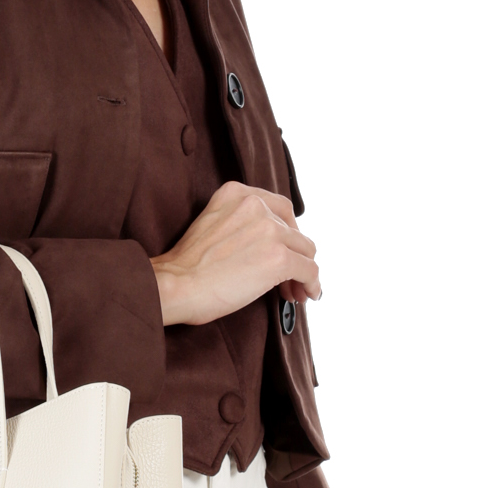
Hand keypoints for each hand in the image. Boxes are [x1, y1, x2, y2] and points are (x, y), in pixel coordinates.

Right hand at [150, 181, 319, 325]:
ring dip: (303, 273)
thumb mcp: (212, 226)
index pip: (278, 209)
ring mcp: (269, 230)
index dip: (285, 234)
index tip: (283, 251)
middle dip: (294, 255)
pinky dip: (311, 284)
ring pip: (305, 250)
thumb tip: (269, 249)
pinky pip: (309, 269)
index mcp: (236, 192)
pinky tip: (305, 295)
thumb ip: (240, 225)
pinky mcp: (279, 257)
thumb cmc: (185, 268)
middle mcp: (256, 204)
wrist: (175, 285)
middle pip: (294, 231)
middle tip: (287, 278)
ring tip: (293, 292)